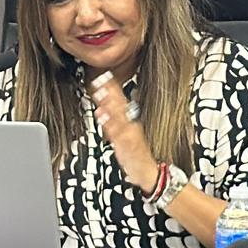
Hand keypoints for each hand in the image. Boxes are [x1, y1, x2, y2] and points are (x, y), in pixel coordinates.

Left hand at [90, 70, 157, 191]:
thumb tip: (102, 107)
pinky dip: (109, 124)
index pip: (121, 100)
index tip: (103, 75)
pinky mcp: (127, 145)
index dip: (112, 88)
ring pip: (118, 116)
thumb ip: (113, 121)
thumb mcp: (124, 134)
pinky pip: (117, 134)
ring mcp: (129, 134)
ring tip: (100, 92)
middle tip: (100, 78)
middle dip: (109, 91)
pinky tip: (102, 116)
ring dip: (109, 103)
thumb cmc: (135, 153)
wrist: (147, 172)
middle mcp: (131, 125)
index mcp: (130, 121)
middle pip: (119, 105)